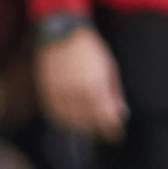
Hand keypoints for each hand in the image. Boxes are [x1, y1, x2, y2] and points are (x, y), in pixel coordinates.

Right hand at [35, 26, 127, 142]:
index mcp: (95, 87)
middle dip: (99, 128)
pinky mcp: (47, 91)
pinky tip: (71, 120)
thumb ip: (114, 93)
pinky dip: (64, 121)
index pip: (105, 117)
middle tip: (105, 130)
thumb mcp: (109, 68)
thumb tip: (120, 113)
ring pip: (71, 121)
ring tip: (90, 125)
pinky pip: (55, 114)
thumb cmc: (91, 49)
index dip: (112, 130)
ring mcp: (60, 93)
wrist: (62, 33)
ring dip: (82, 126)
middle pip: (89, 121)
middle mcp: (76, 93)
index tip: (117, 135)